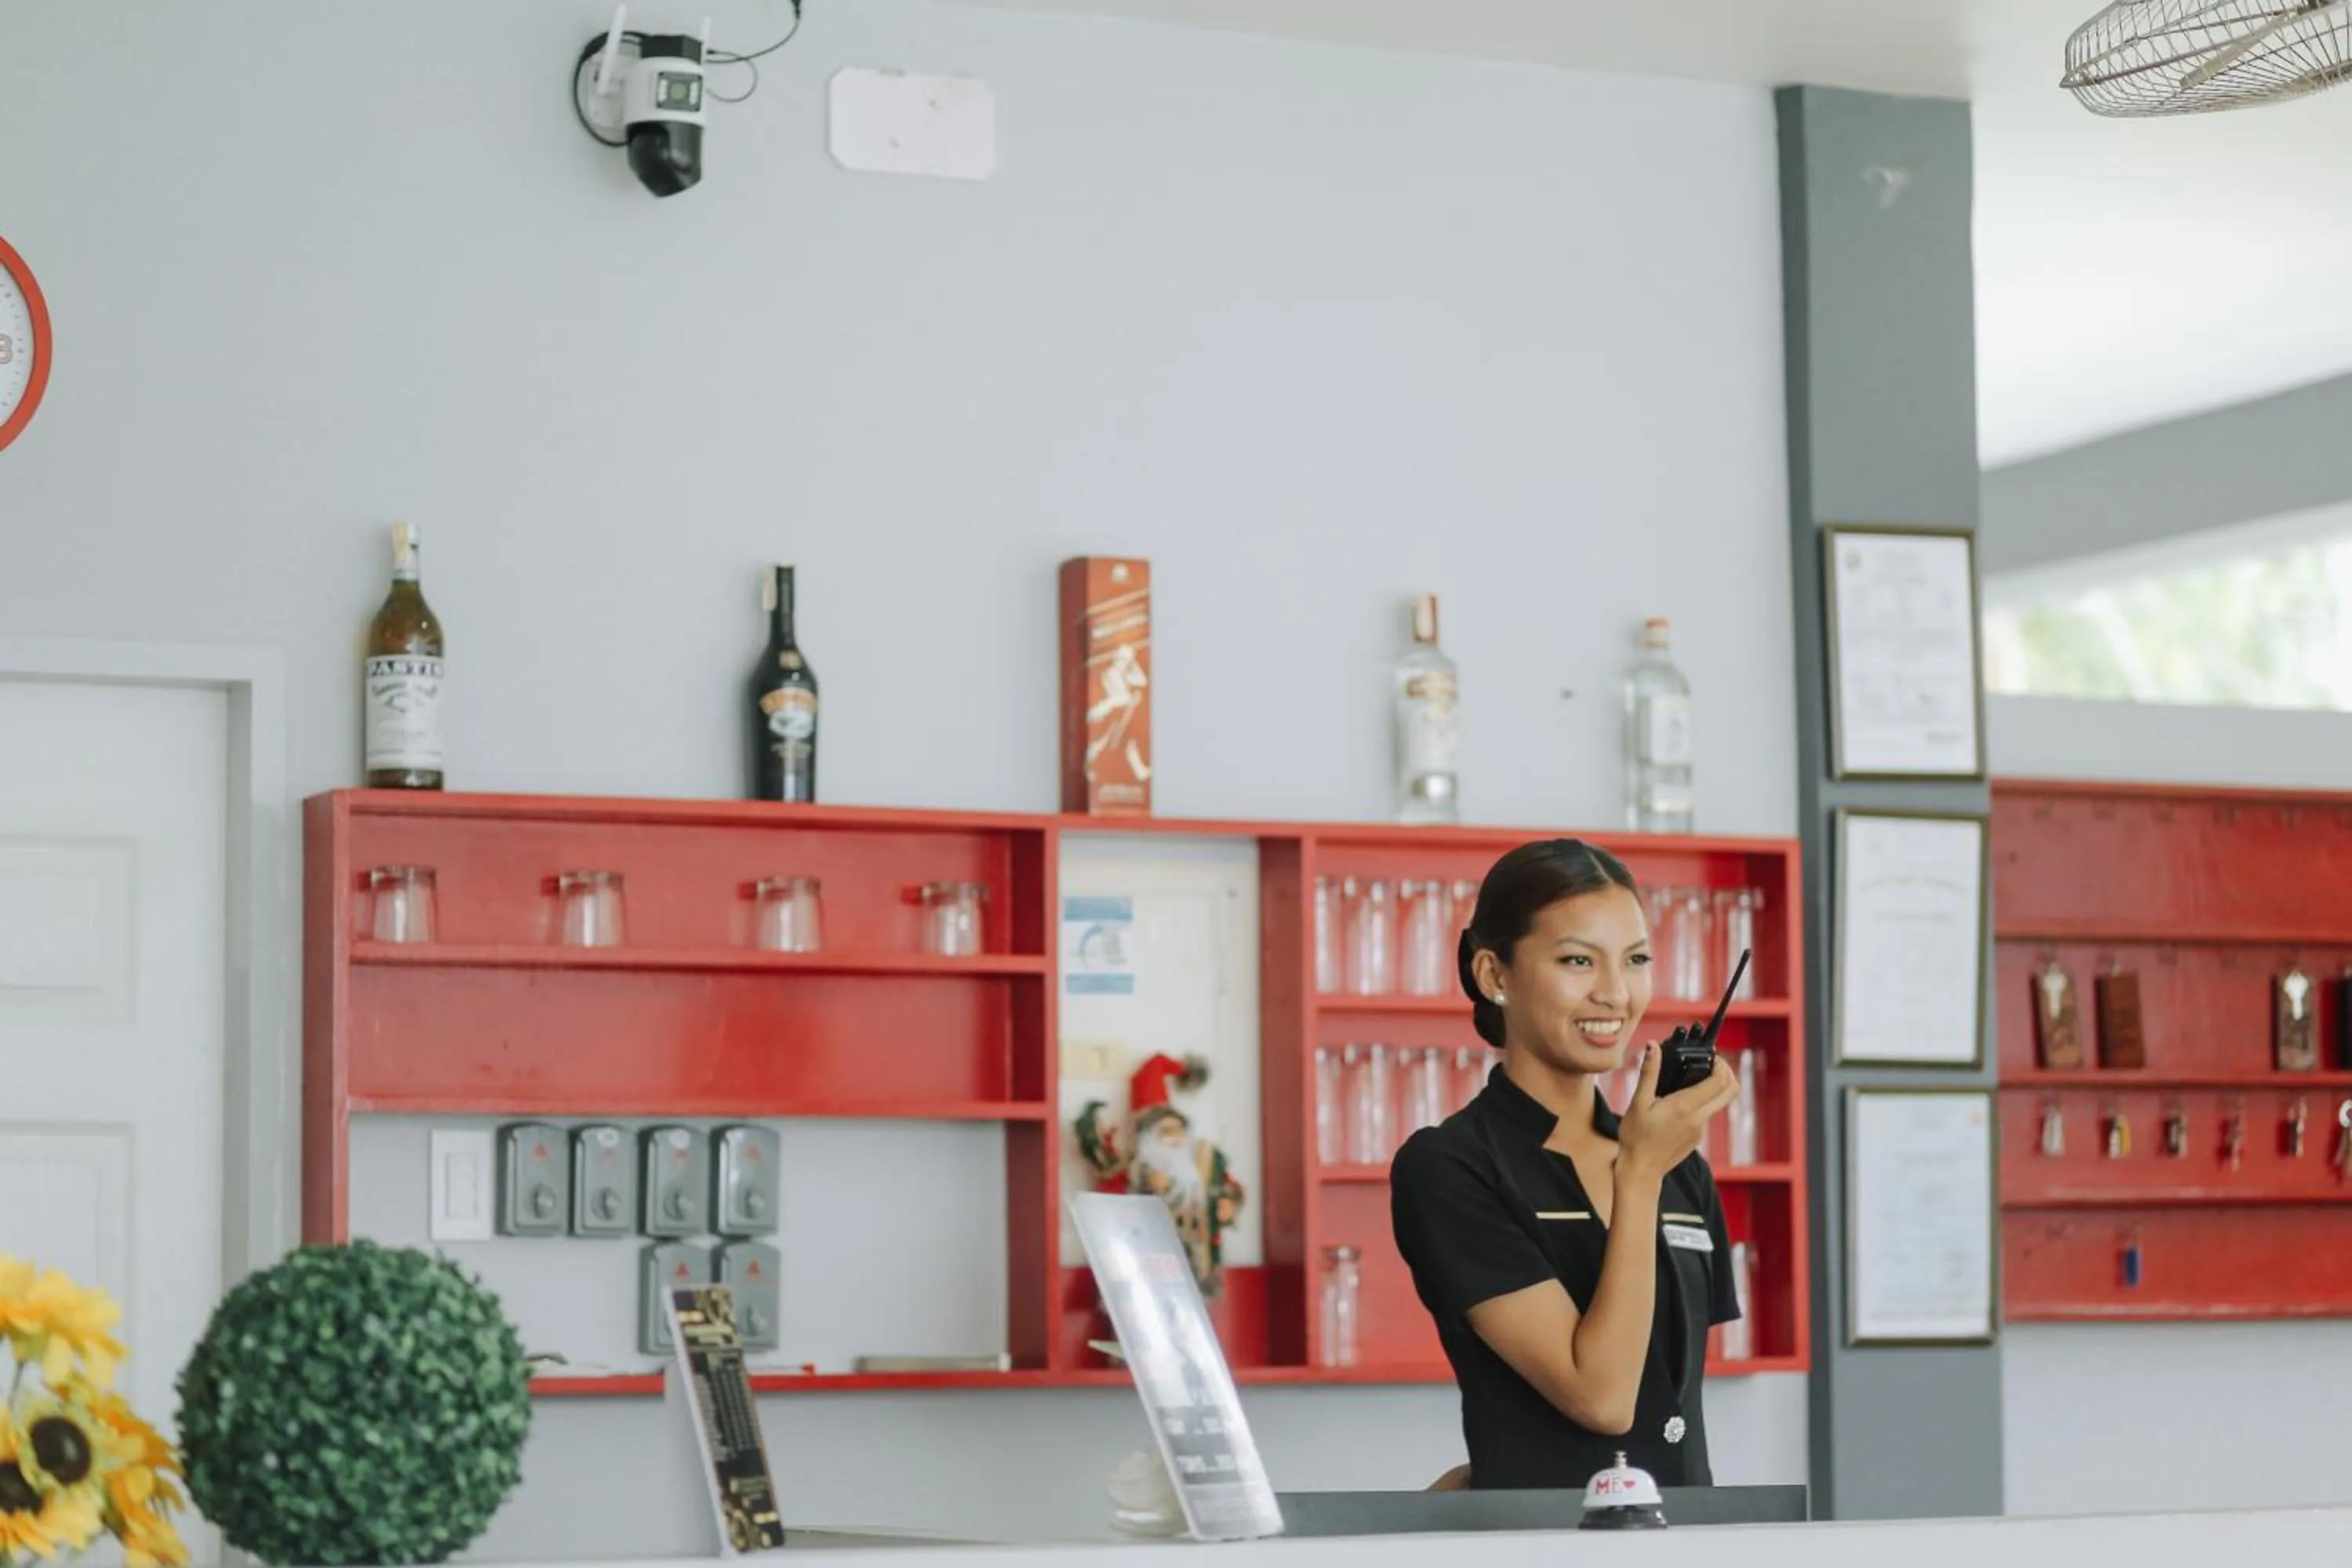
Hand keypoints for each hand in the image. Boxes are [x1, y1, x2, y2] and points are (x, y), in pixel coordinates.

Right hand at [1614, 1044, 1739, 1182]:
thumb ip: (1649, 1072)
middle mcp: (1698, 1118)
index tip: (1711, 1055)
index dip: (1720, 1063)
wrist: (1641, 1170)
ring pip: (1720, 1103)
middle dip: (1728, 1072)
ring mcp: (1700, 1129)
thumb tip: (1653, 1046)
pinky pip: (1707, 1114)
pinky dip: (1704, 1101)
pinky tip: (1682, 1099)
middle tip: (1713, 1062)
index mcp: (1685, 1107)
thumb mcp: (1638, 1102)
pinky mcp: (1697, 1137)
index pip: (1719, 1081)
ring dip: (1716, 1087)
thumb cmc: (1636, 1138)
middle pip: (1731, 1091)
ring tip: (1694, 1077)